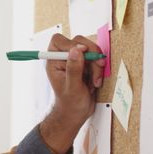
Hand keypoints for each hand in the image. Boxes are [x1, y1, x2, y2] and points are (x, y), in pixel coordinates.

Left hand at [41, 34, 105, 153]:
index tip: (83, 52)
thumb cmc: (69, 103)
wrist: (76, 112)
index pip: (58, 41)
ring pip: (90, 50)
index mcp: (53, 62)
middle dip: (91, 55)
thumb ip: (73, 69)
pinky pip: (96, 58)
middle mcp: (63, 58)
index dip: (72, 43)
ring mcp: (75, 60)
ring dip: (96, 64)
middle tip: (97, 67)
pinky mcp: (86, 64)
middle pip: (78, 42)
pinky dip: (99, 69)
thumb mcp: (72, 87)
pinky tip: (95, 82)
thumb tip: (75, 50)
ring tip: (94, 81)